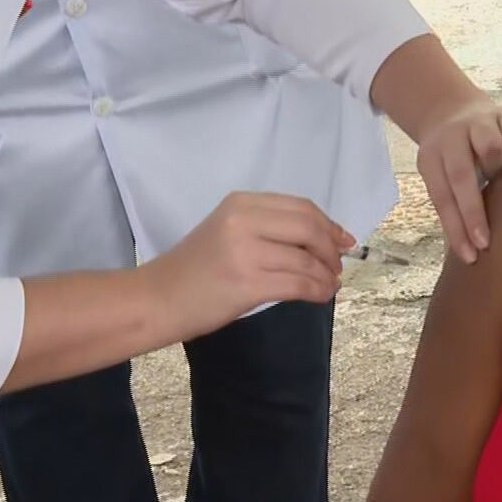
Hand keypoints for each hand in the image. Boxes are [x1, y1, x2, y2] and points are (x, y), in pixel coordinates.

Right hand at [141, 192, 352, 338]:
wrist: (157, 298)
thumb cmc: (193, 269)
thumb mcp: (229, 232)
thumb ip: (268, 229)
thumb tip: (321, 240)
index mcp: (241, 204)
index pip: (301, 207)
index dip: (329, 224)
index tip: (344, 240)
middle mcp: (244, 221)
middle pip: (309, 227)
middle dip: (331, 248)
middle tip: (337, 266)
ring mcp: (246, 252)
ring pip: (306, 259)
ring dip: (326, 275)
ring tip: (330, 285)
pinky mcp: (248, 283)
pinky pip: (298, 284)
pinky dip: (317, 291)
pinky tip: (320, 295)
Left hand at [414, 97, 501, 263]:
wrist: (455, 112)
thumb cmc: (450, 158)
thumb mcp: (439, 176)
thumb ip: (452, 206)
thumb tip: (467, 252)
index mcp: (431, 156)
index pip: (441, 196)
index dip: (456, 228)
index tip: (470, 255)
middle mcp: (452, 136)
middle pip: (461, 174)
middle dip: (474, 212)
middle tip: (485, 242)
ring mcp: (480, 122)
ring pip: (492, 150)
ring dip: (498, 174)